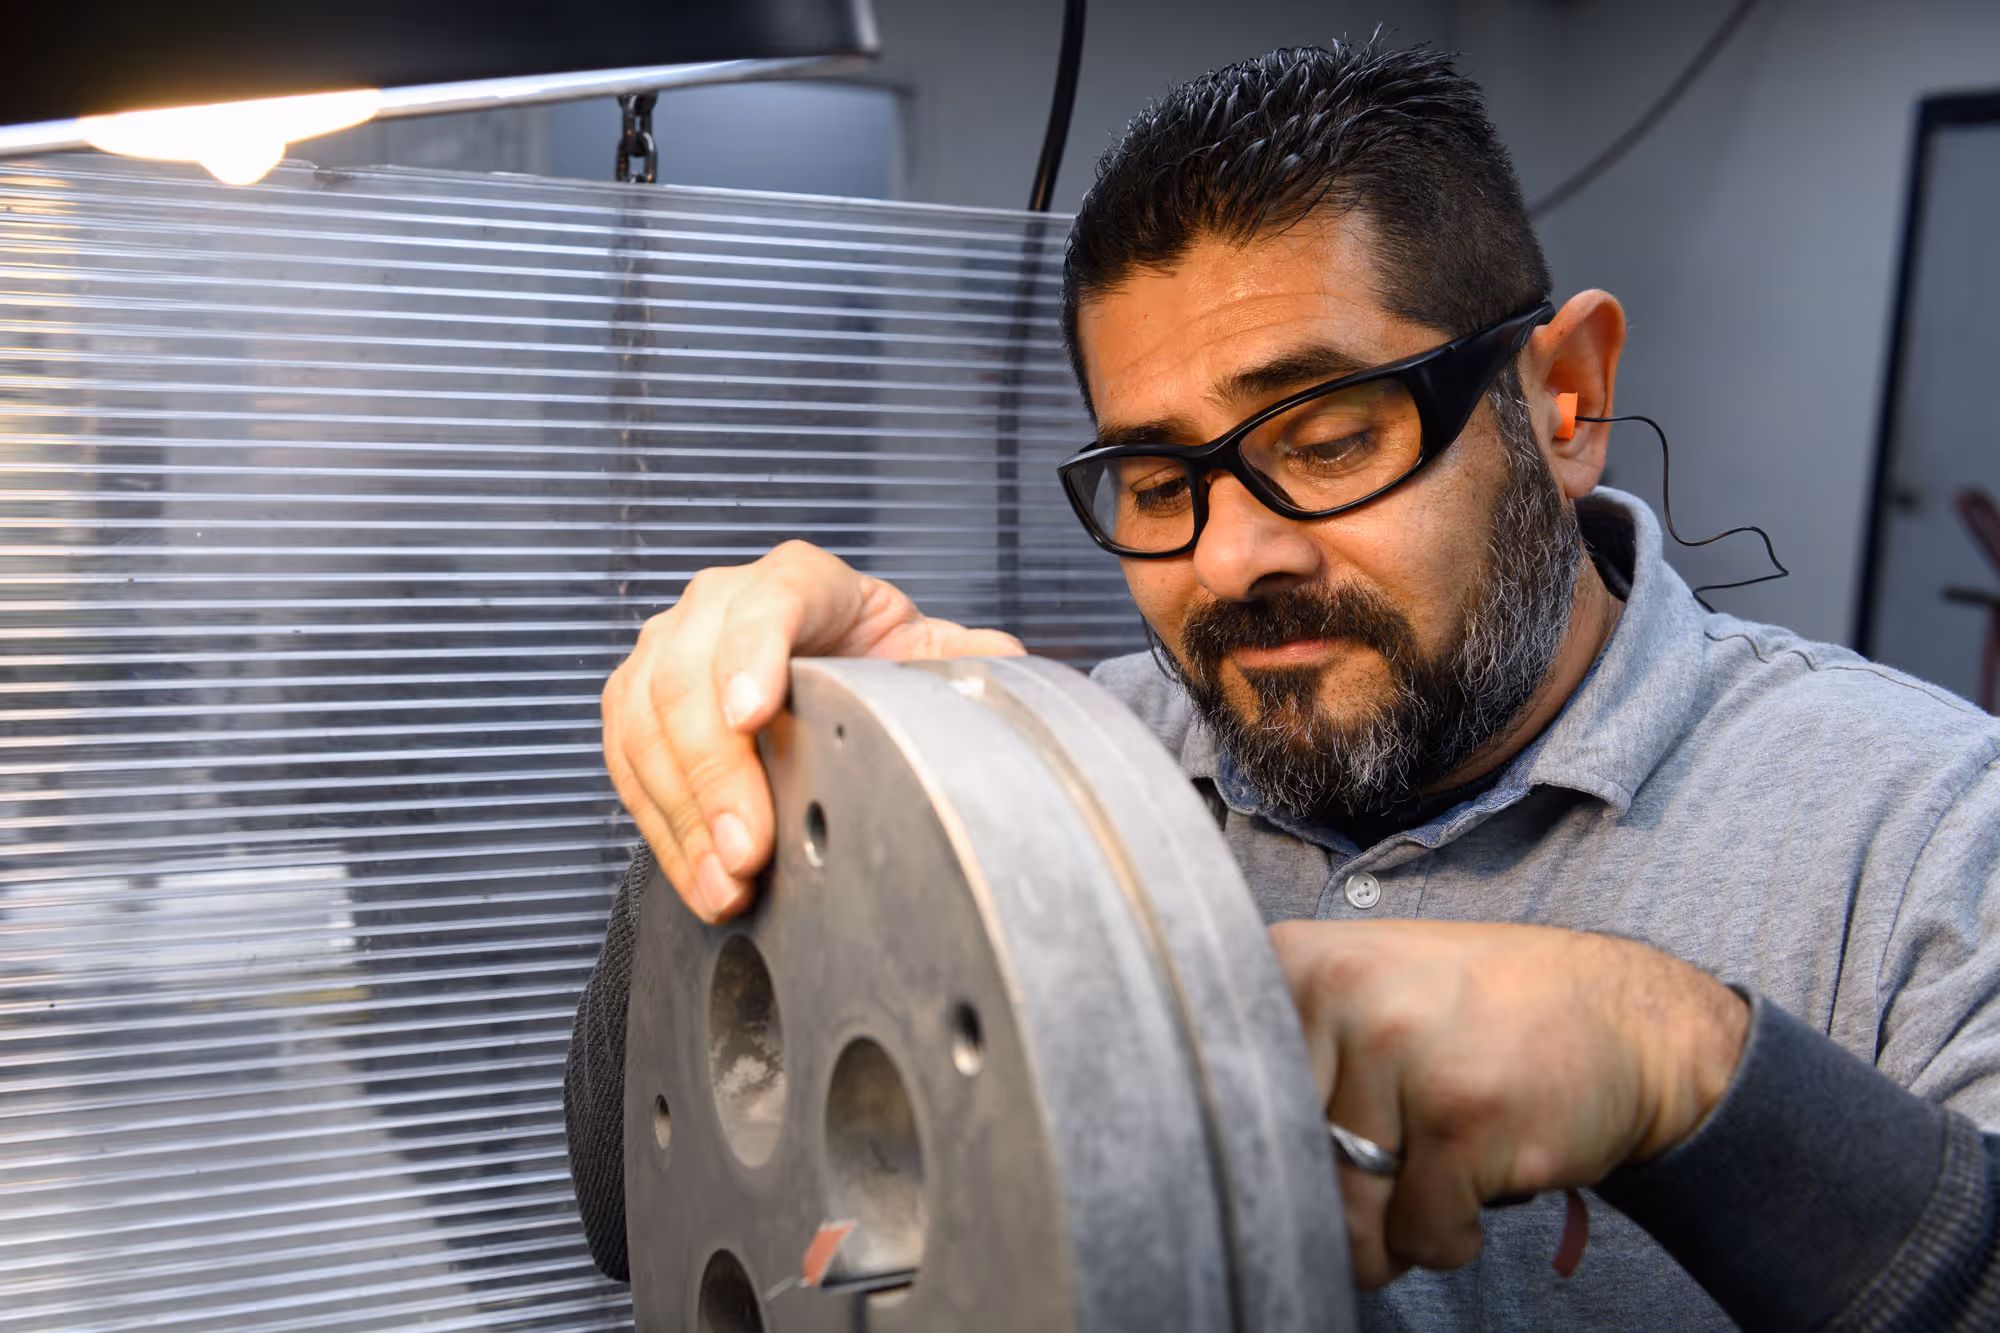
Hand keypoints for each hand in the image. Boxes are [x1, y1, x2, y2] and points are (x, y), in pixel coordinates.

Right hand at [602, 540, 1023, 922]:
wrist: (816, 652)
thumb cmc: (863, 650)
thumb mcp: (918, 647)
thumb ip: (960, 659)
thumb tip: (1006, 668)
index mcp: (797, 579)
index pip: (768, 604)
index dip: (753, 655)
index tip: (752, 716)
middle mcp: (718, 603)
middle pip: (689, 678)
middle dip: (715, 775)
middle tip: (746, 849)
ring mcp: (666, 648)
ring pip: (646, 725)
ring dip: (682, 815)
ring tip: (725, 883)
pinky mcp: (634, 700)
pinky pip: (626, 761)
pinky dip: (660, 827)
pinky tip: (697, 875)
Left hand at [1267, 919, 1748, 1287]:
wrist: (1631, 1021)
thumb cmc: (1485, 1016)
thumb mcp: (1371, 987)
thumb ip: (1292, 1050)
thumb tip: (1218, 1158)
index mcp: (1300, 962)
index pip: (1226, 1097)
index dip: (1264, 1150)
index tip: (1301, 1150)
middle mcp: (1342, 994)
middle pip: (1286, 1164)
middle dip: (1334, 1201)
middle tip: (1389, 1168)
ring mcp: (1405, 1053)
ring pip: (1350, 1213)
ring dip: (1394, 1226)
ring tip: (1436, 1168)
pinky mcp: (1466, 1119)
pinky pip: (1420, 1235)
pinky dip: (1449, 1237)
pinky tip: (1479, 1183)